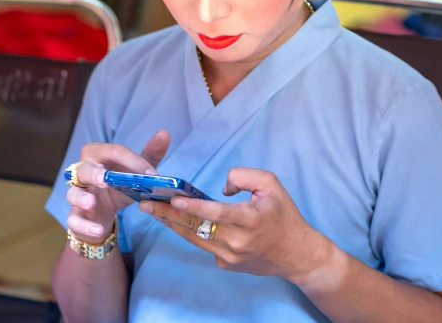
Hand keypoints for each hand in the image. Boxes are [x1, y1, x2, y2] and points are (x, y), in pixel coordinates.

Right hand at [66, 130, 170, 245]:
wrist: (104, 215)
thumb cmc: (117, 185)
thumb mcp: (135, 171)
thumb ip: (150, 154)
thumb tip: (164, 133)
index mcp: (97, 155)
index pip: (113, 152)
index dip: (132, 161)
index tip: (151, 173)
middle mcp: (82, 172)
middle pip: (84, 169)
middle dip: (93, 174)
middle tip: (105, 180)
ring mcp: (77, 195)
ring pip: (72, 193)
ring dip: (81, 197)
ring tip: (91, 203)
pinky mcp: (75, 216)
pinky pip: (73, 220)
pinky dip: (84, 225)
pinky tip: (97, 229)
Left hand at [139, 167, 331, 283]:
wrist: (296, 254)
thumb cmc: (284, 214)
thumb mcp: (271, 184)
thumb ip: (244, 176)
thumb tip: (221, 188)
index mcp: (250, 220)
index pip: (216, 214)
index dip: (194, 207)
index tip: (173, 200)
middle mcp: (236, 242)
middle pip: (195, 228)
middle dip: (168, 215)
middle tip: (145, 203)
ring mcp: (229, 257)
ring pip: (193, 238)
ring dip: (171, 224)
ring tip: (151, 210)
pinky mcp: (225, 265)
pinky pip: (204, 245)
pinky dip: (189, 232)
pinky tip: (176, 221)